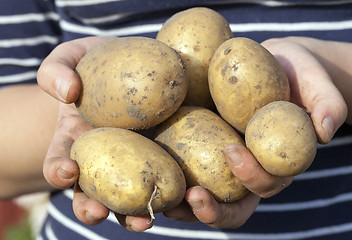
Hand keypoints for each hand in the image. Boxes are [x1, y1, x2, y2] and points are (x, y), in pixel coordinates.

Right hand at [38, 36, 154, 231]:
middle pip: (92, 194)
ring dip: (134, 214)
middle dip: (91, 208)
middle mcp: (103, 161)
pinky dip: (172, 188)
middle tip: (98, 212)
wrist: (131, 65)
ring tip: (147, 220)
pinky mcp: (163, 156)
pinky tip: (184, 192)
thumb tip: (68, 92)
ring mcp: (133, 162)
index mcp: (75, 142)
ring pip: (130, 196)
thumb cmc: (95, 64)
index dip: (58, 172)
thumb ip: (56, 71)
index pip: (58, 164)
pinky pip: (166, 175)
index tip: (68, 170)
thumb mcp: (69, 58)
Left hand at [164, 37, 347, 228]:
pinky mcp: (198, 147)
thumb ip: (326, 103)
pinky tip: (149, 166)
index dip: (251, 178)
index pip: (265, 184)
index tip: (232, 152)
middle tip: (191, 198)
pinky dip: (167, 175)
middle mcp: (246, 170)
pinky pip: (183, 168)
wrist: (269, 62)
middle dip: (212, 209)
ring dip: (183, 206)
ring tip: (163, 201)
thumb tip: (324, 132)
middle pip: (231, 205)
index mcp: (274, 162)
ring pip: (203, 196)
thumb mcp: (314, 80)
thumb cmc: (294, 72)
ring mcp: (219, 162)